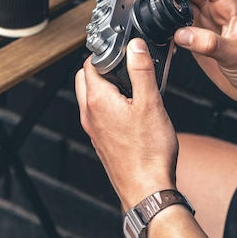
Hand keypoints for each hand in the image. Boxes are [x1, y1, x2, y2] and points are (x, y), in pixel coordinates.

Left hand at [75, 39, 178, 210]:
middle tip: (126, 66)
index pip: (89, 63)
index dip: (106, 53)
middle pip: (85, 78)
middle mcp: (90, 114)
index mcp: (97, 101)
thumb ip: (141, 70)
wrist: (148, 190)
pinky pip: (98, 113)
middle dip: (102, 67)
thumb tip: (134, 47)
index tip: (124, 51)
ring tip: (133, 86)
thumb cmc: (149, 153)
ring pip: (91, 96)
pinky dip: (109, 103)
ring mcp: (94, 129)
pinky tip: (133, 109)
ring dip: (106, 85)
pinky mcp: (102, 140)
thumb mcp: (150, 102)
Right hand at [141, 0, 236, 115]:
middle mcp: (216, 9)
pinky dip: (165, 19)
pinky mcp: (200, 36)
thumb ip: (209, 43)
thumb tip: (182, 34)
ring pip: (181, 1)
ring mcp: (207, 22)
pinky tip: (156, 24)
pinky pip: (179, 21)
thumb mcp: (236, 54)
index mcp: (228, 4)